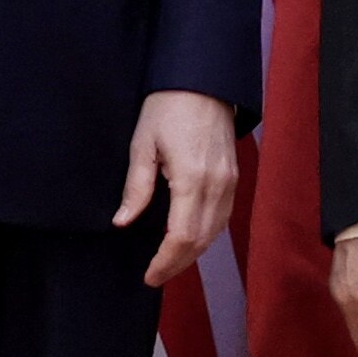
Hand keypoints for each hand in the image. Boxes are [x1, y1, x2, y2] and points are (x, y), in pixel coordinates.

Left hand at [114, 90, 238, 289]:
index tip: (149, 276)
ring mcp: (230, 182)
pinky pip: (223, 217)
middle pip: (201, 241)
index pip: (182, 236)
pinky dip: (206, 235)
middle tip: (154, 276)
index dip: (166, 262)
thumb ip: (137, 187)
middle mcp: (217, 185)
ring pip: (215, 232)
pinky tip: (189, 239)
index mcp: (192, 178)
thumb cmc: (168, 107)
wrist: (203, 80)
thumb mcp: (143, 144)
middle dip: (177, 264)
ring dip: (193, 253)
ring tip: (168, 262)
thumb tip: (123, 221)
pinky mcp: (234, 177)